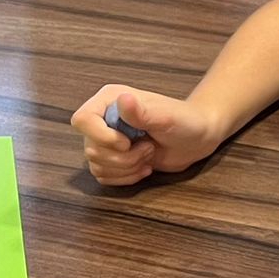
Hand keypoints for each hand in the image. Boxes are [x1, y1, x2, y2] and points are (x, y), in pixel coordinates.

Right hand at [71, 85, 225, 186]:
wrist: (196, 138)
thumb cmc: (185, 121)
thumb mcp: (166, 116)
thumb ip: (142, 112)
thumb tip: (123, 100)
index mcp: (109, 101)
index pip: (82, 119)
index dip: (100, 136)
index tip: (126, 142)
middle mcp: (102, 119)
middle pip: (91, 148)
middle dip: (123, 157)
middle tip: (148, 148)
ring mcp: (105, 140)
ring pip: (96, 165)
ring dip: (126, 168)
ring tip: (148, 156)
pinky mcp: (112, 159)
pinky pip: (104, 176)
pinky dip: (125, 178)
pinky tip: (144, 168)